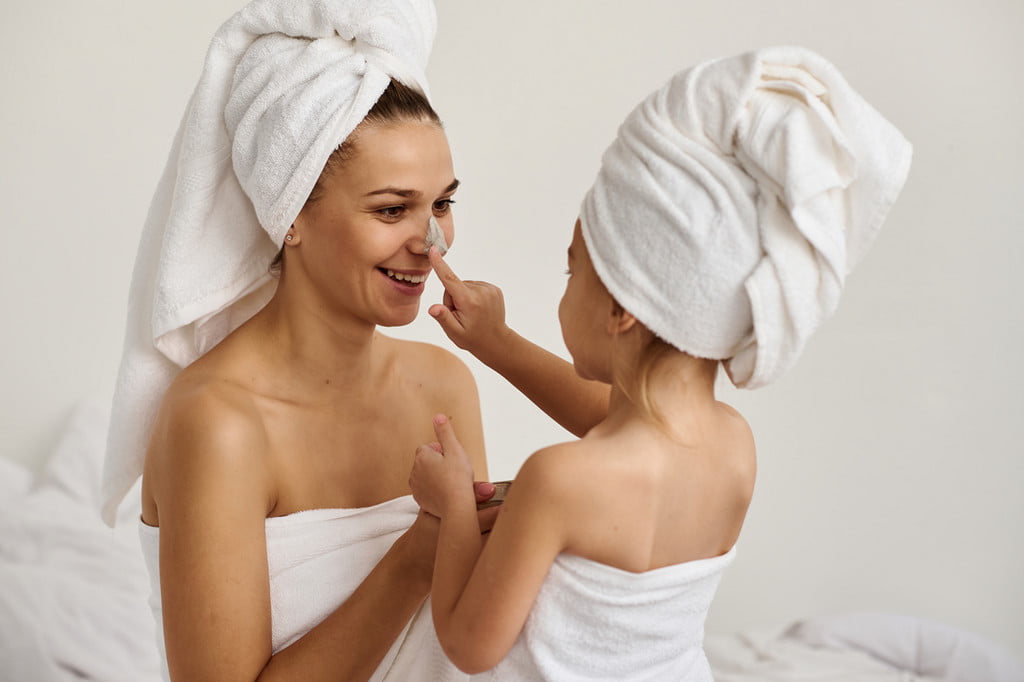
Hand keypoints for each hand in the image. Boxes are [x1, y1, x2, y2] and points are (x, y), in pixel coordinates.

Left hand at [409, 415, 476, 517]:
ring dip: (435, 476)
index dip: (442, 452)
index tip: (452, 459)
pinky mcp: (419, 499)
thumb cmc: (458, 478)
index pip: (428, 447)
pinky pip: (426, 490)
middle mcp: (414, 471)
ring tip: (450, 482)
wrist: (456, 507)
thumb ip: (445, 432)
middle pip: (426, 462)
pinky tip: (446, 493)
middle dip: (438, 464)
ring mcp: (415, 486)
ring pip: (426, 476)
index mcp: (421, 457)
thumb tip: (437, 416)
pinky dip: (434, 490)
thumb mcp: (455, 450)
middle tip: (454, 471)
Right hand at [428, 247, 511, 362]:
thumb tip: (433, 308)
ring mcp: (490, 289)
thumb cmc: (472, 338)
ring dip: (462, 297)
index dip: (440, 264)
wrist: (496, 341)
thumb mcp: (454, 332)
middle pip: (454, 285)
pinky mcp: (494, 288)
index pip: (450, 279)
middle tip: (460, 315)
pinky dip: (472, 295)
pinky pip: (474, 286)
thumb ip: (443, 318)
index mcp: (469, 301)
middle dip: (452, 298)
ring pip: (464, 285)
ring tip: (470, 313)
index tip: (434, 250)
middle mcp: (481, 291)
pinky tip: (477, 308)